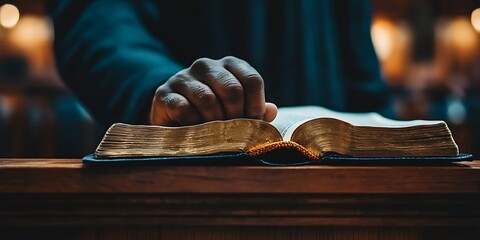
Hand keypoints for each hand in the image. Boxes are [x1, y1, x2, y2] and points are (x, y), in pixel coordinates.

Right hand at [150, 56, 276, 125]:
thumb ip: (255, 110)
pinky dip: (193, 125)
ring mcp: (183, 77)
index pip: (252, 79)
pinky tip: (195, 131)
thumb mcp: (237, 109)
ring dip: (214, 123)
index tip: (254, 125)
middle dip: (236, 116)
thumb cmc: (213, 112)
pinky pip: (184, 109)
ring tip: (215, 133)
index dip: (256, 106)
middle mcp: (206, 65)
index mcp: (230, 65)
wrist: (172, 116)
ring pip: (208, 99)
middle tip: (234, 132)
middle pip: (232, 89)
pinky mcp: (164, 93)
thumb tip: (272, 110)